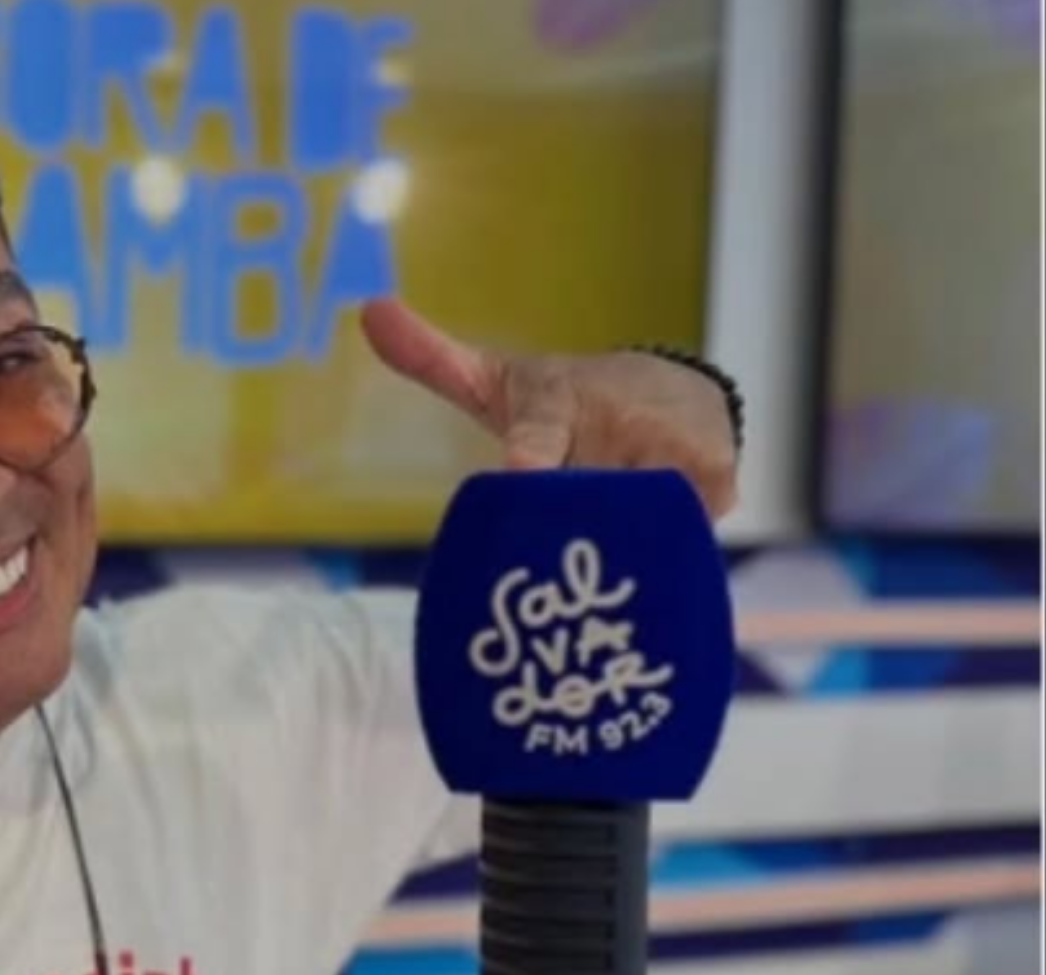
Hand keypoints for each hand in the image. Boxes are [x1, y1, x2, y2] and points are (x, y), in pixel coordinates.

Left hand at [359, 298, 740, 519]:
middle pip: (584, 505)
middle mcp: (616, 421)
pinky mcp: (717, 479)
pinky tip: (649, 539)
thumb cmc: (563, 400)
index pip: (539, 431)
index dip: (532, 457)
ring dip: (610, 548)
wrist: (670, 390)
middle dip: (566, 533)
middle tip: (553, 553)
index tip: (522, 473)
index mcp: (552, 403)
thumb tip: (368, 309)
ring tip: (602, 541)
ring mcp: (671, 450)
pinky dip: (658, 554)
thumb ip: (433, 360)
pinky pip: (676, 541)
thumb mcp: (497, 382)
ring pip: (631, 530)